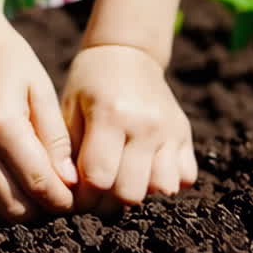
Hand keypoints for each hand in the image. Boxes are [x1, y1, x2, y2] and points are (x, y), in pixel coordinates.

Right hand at [0, 17, 77, 222]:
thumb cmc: (11, 63)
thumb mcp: (42, 91)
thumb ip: (56, 139)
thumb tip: (69, 184)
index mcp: (2, 124)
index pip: (38, 184)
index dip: (61, 200)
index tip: (74, 199)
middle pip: (12, 208)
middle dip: (39, 210)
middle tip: (55, 197)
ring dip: (14, 209)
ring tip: (32, 191)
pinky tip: (7, 181)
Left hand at [61, 44, 197, 212]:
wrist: (127, 51)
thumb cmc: (91, 81)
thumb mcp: (70, 105)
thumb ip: (67, 149)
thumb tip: (68, 190)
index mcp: (110, 114)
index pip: (99, 179)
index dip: (84, 196)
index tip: (78, 192)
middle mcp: (144, 124)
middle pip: (131, 192)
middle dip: (110, 200)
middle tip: (100, 190)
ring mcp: (169, 129)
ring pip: (162, 189)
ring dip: (141, 191)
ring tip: (124, 177)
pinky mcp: (185, 132)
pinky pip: (186, 177)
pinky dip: (168, 181)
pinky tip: (148, 167)